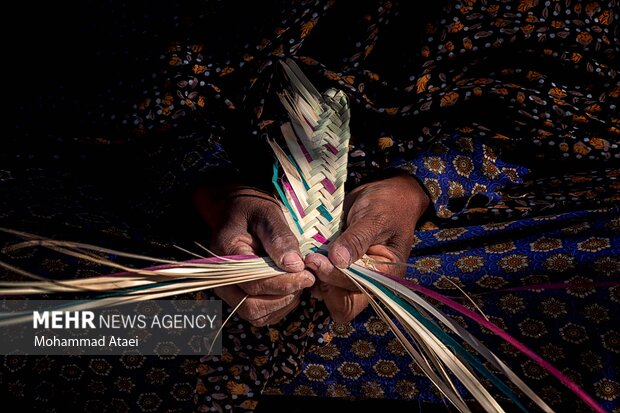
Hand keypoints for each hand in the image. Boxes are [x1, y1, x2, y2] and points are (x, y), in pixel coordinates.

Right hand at [193, 185, 314, 326]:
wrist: (239, 213)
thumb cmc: (253, 211)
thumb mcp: (268, 215)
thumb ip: (279, 238)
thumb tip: (294, 265)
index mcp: (225, 254)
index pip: (253, 282)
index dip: (282, 283)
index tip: (307, 276)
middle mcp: (220, 278)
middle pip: (252, 306)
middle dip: (284, 297)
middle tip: (307, 280)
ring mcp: (228, 290)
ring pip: (256, 314)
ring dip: (283, 304)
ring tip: (299, 282)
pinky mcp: (238, 297)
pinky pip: (259, 315)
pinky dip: (279, 307)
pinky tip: (291, 288)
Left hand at [305, 173, 429, 321]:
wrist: (384, 193)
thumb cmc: (387, 204)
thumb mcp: (375, 218)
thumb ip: (357, 239)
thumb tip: (338, 261)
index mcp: (383, 274)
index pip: (356, 290)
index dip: (334, 280)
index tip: (315, 260)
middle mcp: (367, 280)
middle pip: (340, 302)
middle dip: (321, 284)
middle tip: (306, 260)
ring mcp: (349, 274)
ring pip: (327, 292)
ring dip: (313, 278)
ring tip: (301, 258)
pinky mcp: (335, 265)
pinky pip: (320, 276)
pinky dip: (310, 269)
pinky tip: (301, 254)